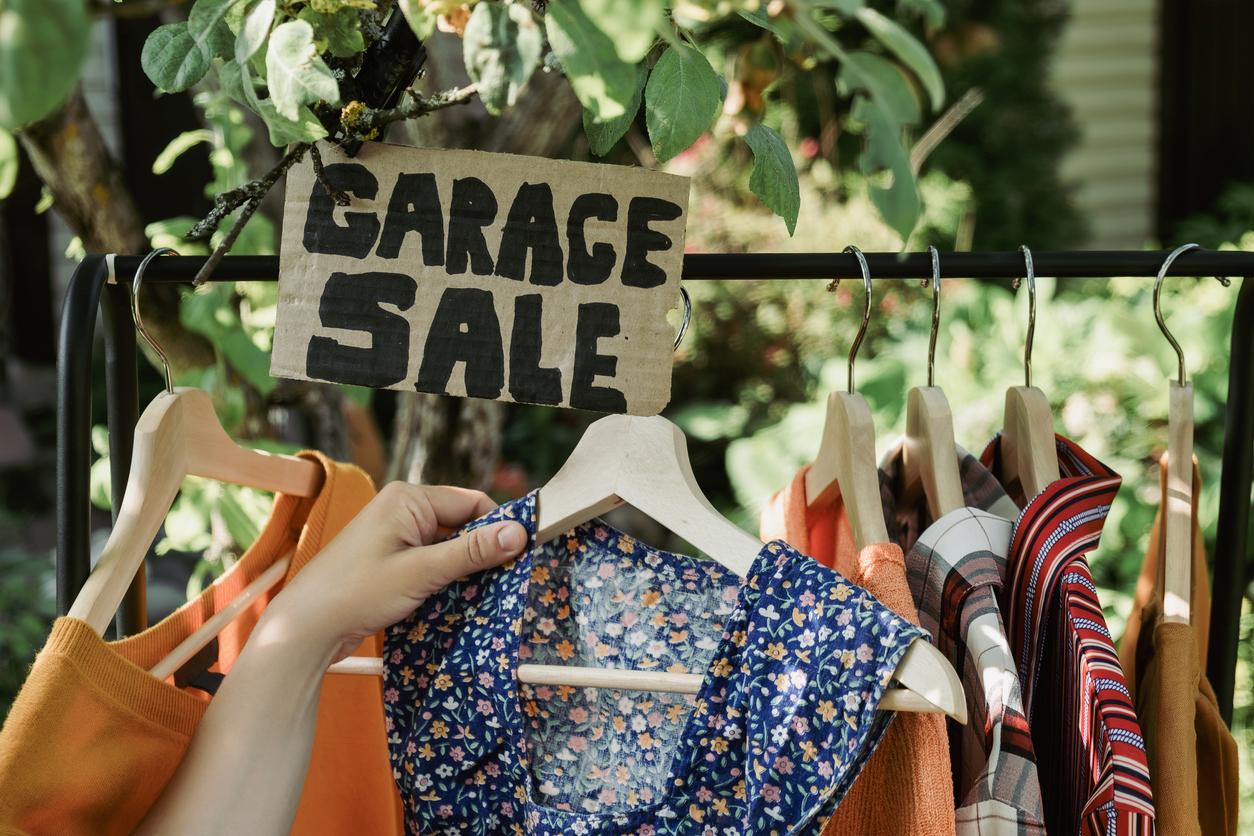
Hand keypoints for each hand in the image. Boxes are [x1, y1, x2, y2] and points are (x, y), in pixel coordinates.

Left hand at [266, 482, 527, 663]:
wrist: (306, 628)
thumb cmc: (357, 592)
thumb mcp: (422, 571)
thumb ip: (472, 551)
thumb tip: (520, 533)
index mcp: (409, 498)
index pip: (472, 503)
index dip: (498, 528)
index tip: (520, 558)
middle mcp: (403, 509)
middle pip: (462, 524)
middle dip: (481, 552)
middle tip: (502, 583)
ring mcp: (395, 535)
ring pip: (448, 546)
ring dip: (463, 570)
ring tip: (480, 596)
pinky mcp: (391, 560)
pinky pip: (431, 562)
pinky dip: (446, 579)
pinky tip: (454, 602)